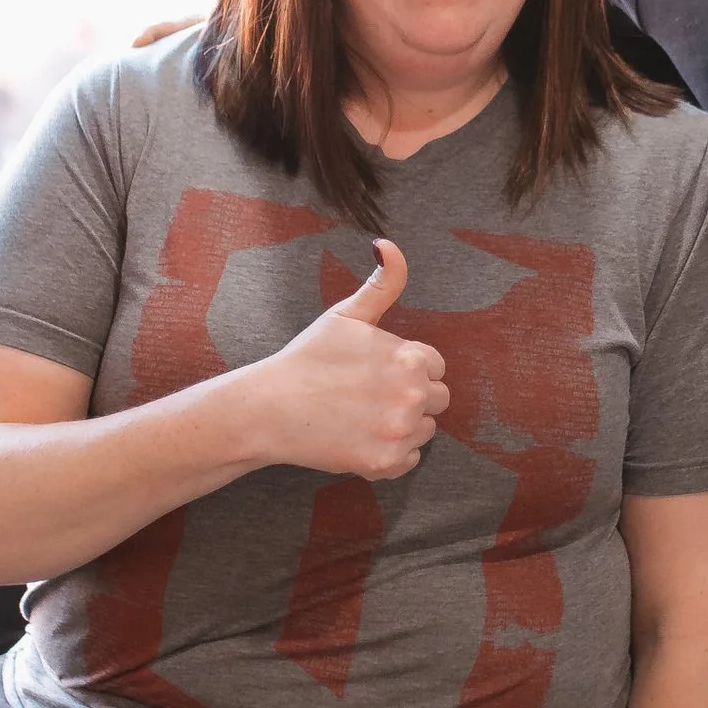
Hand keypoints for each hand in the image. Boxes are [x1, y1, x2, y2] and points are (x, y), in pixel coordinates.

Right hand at [249, 239, 449, 480]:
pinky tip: (362, 438)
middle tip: (370, 395)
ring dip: (403, 425)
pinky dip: (391, 453)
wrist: (270, 408)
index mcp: (410, 358)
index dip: (407, 367)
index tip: (377, 372)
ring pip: (425, 430)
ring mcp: (400, 432)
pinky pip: (409, 459)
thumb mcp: (346, 314)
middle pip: (437, 399)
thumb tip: (388, 244)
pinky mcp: (386, 463)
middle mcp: (413, 396)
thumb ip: (381, 283)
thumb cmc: (308, 358)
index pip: (435, 366)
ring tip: (364, 415)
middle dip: (410, 395)